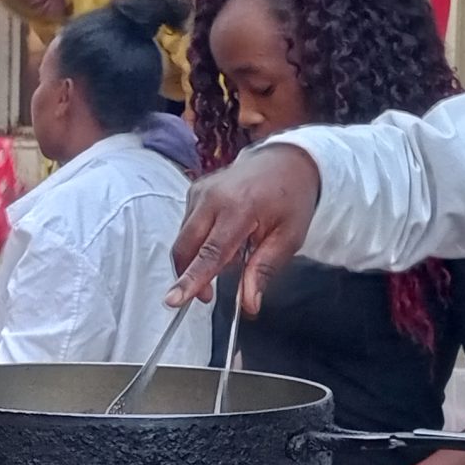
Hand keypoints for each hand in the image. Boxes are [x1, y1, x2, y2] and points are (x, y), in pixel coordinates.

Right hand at [167, 145, 320, 316]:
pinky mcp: (194, 192)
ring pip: (184, 241)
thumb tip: (249, 304)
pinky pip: (188, 228)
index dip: (191, 280)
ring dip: (199, 258)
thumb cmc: (290, 198)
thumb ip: (264, 270)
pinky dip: (201, 242)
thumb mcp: (289, 238)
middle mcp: (212, 197)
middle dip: (190, 276)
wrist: (284, 161)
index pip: (210, 253)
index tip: (174, 299)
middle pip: (186, 248)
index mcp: (239, 208)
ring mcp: (199, 192)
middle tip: (209, 294)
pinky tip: (224, 237)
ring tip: (233, 253)